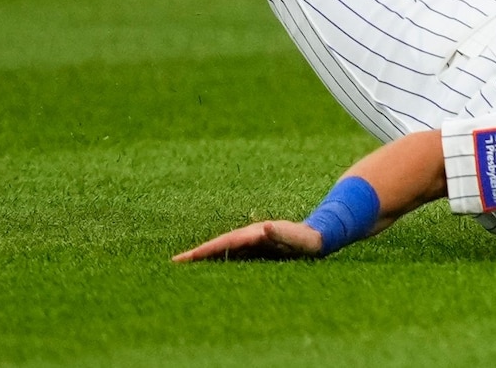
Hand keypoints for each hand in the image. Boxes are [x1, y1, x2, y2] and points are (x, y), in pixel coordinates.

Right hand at [173, 220, 323, 262]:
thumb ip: (282, 236)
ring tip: (187, 265)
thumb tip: (265, 229)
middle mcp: (251, 236)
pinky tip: (212, 265)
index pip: (224, 244)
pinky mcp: (258, 246)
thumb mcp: (298, 240)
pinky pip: (234, 253)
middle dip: (198, 254)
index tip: (184, 259)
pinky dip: (220, 257)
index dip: (203, 251)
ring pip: (225, 249)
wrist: (320, 235)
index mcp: (256, 235)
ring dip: (207, 256)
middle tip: (175, 263)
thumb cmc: (308, 241)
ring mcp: (253, 240)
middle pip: (220, 246)